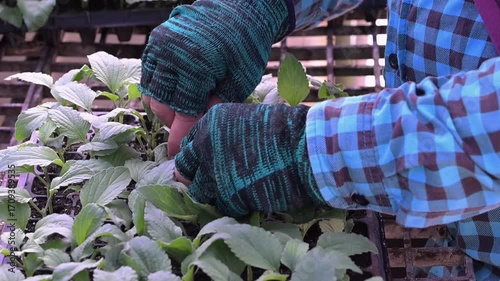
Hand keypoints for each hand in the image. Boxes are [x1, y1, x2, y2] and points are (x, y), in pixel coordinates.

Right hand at [139, 0, 291, 156]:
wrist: (240, 9)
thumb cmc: (246, 47)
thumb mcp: (239, 82)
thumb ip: (215, 107)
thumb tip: (193, 133)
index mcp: (195, 65)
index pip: (183, 112)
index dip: (181, 136)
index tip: (178, 154)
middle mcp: (170, 54)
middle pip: (161, 105)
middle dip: (174, 121)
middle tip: (189, 126)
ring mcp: (159, 45)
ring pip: (151, 91)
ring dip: (165, 106)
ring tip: (186, 108)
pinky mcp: (155, 40)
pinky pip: (149, 74)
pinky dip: (161, 88)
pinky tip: (180, 91)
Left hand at [174, 104, 325, 216]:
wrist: (306, 149)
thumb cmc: (286, 130)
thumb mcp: (248, 120)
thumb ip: (225, 135)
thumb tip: (218, 151)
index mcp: (209, 124)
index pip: (188, 145)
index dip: (198, 156)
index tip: (207, 162)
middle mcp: (205, 147)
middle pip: (185, 169)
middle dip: (197, 176)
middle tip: (214, 181)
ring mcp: (214, 173)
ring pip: (199, 192)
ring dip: (214, 193)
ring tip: (234, 190)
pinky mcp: (229, 197)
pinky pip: (222, 207)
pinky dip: (234, 206)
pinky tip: (250, 198)